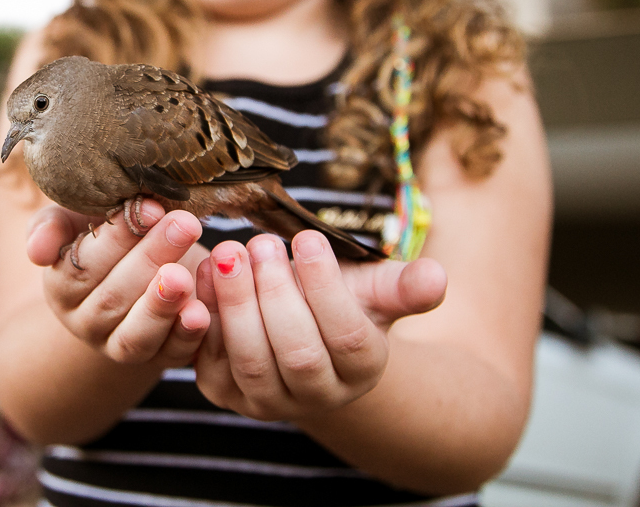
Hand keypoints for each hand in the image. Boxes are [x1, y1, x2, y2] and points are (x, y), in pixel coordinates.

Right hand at [25, 201, 210, 367]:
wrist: (142, 266)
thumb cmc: (108, 235)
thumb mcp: (76, 220)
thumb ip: (52, 227)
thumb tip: (36, 251)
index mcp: (62, 287)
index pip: (83, 266)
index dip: (116, 239)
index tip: (150, 207)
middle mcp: (86, 322)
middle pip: (113, 297)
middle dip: (151, 258)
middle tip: (184, 224)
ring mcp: (121, 346)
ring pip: (136, 334)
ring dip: (162, 304)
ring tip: (183, 275)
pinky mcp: (159, 359)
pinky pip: (171, 354)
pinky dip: (187, 335)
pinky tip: (201, 311)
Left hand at [194, 231, 446, 420]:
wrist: (297, 328)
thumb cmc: (341, 299)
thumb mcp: (375, 289)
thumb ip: (404, 286)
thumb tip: (437, 277)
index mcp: (361, 371)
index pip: (346, 337)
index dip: (326, 288)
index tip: (306, 238)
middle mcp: (317, 397)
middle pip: (297, 354)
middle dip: (276, 295)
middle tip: (259, 242)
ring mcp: (266, 401)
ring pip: (250, 361)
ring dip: (236, 304)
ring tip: (228, 253)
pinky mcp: (222, 390)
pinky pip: (208, 358)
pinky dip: (204, 315)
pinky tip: (202, 271)